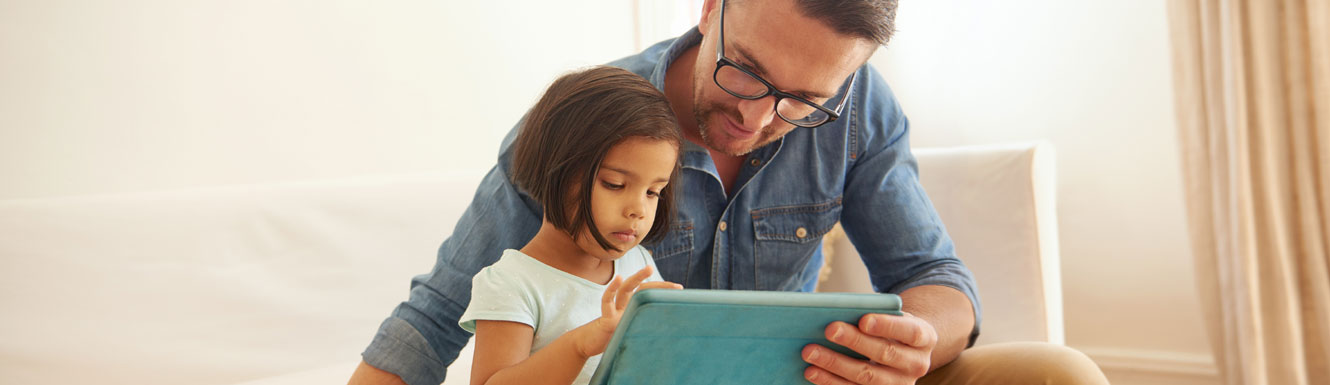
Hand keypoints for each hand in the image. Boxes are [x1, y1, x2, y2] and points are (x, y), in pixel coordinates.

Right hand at [575, 266, 681, 357]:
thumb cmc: (608, 338)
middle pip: (641, 289)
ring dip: (637, 277)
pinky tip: (619, 279)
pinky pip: (607, 301)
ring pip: (625, 290)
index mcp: (631, 309)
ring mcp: (615, 311)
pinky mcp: (605, 319)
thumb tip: (664, 334)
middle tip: (678, 286)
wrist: (587, 343)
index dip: (663, 292)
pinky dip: (611, 289)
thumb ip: (640, 329)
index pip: (648, 295)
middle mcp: (624, 306)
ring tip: (649, 268)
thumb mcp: (628, 332)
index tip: (681, 292)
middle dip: (658, 285)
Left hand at [800, 312, 938, 384]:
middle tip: (829, 330)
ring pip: (867, 378)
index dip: (887, 326)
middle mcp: (916, 364)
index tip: (863, 320)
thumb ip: (873, 313)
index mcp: (923, 338)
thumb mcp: (891, 316)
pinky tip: (812, 373)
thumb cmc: (891, 327)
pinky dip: (831, 383)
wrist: (904, 351)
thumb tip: (834, 313)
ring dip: (835, 365)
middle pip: (885, 354)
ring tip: (810, 353)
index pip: (909, 332)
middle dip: (854, 342)